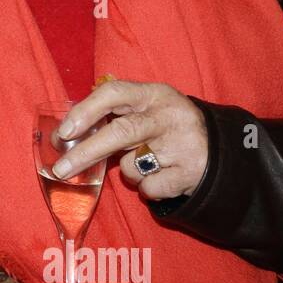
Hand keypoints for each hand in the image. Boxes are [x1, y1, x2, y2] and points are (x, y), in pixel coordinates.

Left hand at [52, 79, 207, 199]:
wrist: (221, 151)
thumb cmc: (167, 128)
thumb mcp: (148, 109)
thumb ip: (114, 114)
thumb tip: (66, 135)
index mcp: (153, 94)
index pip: (113, 93)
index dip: (85, 112)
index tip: (64, 132)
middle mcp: (168, 116)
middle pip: (120, 133)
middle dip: (86, 153)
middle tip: (61, 169)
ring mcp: (181, 145)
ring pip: (131, 166)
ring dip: (127, 172)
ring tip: (145, 162)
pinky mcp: (189, 173)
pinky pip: (148, 188)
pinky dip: (146, 188)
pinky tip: (161, 176)